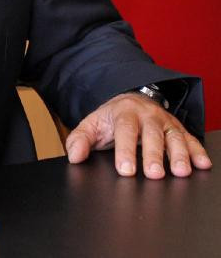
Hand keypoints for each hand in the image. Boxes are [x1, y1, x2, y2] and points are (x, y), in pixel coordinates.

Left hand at [65, 91, 211, 178]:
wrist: (130, 101)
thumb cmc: (111, 119)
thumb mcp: (92, 125)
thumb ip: (80, 139)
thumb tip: (75, 156)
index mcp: (124, 113)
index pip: (125, 130)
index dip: (125, 150)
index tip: (125, 170)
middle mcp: (147, 116)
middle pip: (152, 134)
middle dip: (154, 154)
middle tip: (154, 174)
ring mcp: (164, 122)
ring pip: (174, 136)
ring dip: (179, 154)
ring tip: (181, 172)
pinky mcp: (178, 129)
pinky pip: (190, 139)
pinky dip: (197, 151)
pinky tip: (202, 163)